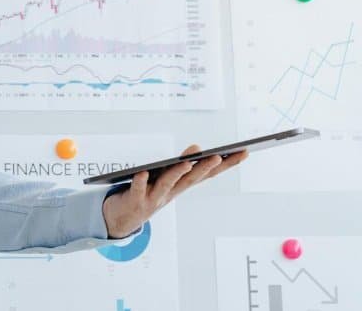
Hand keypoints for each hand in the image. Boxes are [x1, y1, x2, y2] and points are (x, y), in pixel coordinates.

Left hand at [102, 144, 248, 238]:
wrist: (122, 219)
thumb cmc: (147, 193)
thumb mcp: (166, 179)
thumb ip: (180, 165)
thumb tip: (197, 148)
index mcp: (181, 186)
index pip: (207, 173)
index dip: (227, 164)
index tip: (244, 151)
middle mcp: (171, 192)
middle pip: (191, 179)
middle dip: (205, 167)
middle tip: (220, 155)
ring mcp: (154, 197)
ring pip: (167, 184)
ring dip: (177, 173)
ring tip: (186, 161)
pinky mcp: (135, 200)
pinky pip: (137, 188)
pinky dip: (140, 181)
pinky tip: (142, 171)